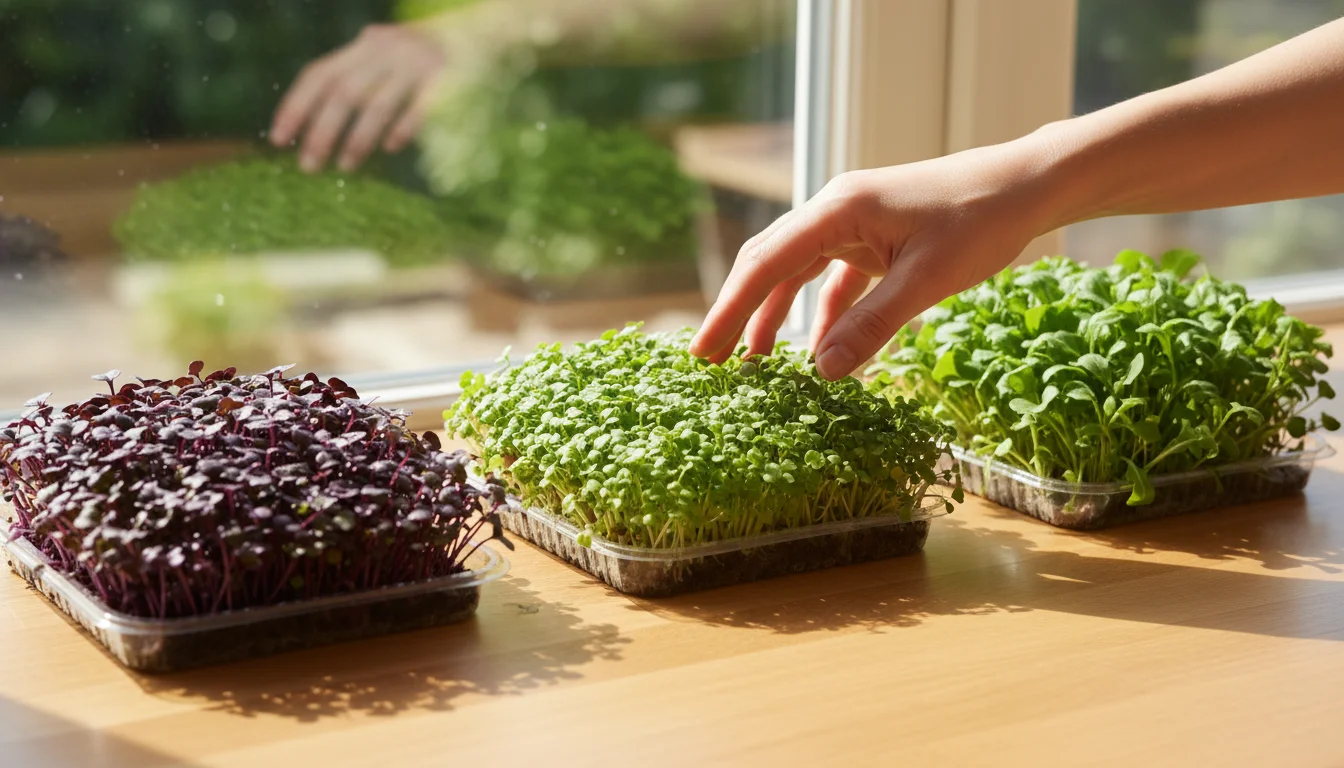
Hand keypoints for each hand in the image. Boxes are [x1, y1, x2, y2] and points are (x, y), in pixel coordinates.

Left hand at [269, 24, 446, 172]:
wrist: (490, 31)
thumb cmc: (432, 54)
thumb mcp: (390, 54)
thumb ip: (362, 74)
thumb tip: (321, 119)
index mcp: (366, 45)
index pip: (319, 74)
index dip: (296, 106)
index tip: (278, 139)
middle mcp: (387, 49)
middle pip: (343, 93)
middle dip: (321, 132)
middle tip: (308, 166)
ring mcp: (417, 63)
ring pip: (376, 105)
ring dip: (357, 139)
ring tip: (345, 166)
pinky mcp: (447, 79)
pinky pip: (417, 109)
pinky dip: (401, 129)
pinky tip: (389, 149)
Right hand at [689, 135, 1059, 380]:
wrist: (1028, 185)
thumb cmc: (982, 221)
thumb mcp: (927, 280)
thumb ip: (872, 325)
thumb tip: (822, 371)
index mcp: (838, 209)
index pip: (765, 264)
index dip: (729, 311)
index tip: (703, 352)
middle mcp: (835, 209)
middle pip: (769, 264)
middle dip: (738, 313)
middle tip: (710, 363)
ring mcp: (853, 222)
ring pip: (796, 271)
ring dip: (774, 314)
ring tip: (752, 363)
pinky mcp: (873, 238)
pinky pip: (833, 278)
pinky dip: (822, 313)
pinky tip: (820, 348)